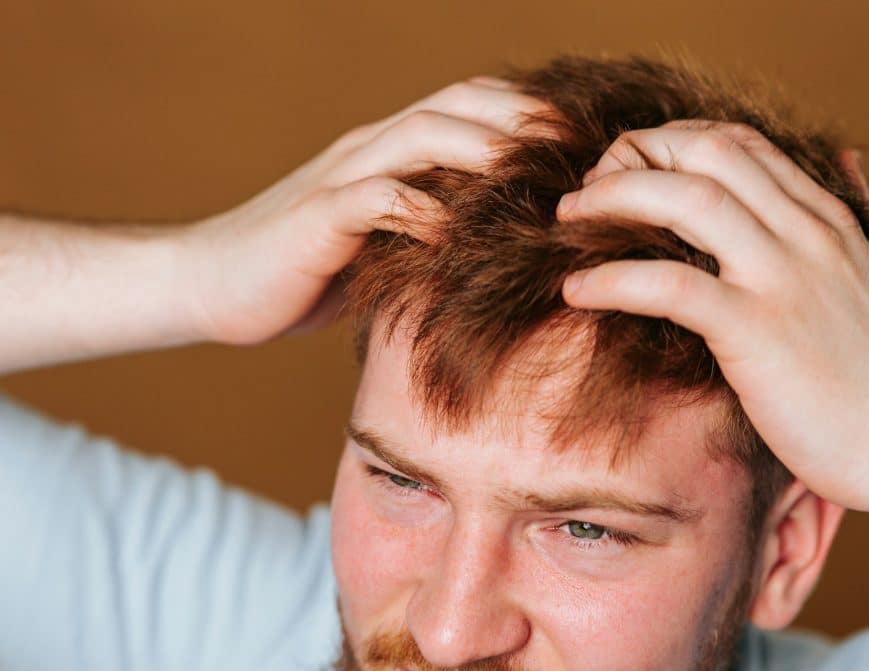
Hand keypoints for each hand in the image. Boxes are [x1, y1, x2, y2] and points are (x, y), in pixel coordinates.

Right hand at [183, 77, 550, 344]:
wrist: (209, 285)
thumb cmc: (300, 272)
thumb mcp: (375, 246)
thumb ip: (422, 231)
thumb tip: (486, 249)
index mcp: (384, 153)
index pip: (461, 107)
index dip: (520, 113)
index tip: (576, 141)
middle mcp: (366, 151)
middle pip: (452, 105)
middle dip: (518, 116)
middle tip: (576, 143)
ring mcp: (339, 178)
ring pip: (419, 136)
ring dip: (479, 147)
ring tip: (530, 171)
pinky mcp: (316, 219)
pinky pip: (375, 199)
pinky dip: (420, 208)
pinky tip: (456, 233)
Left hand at [557, 121, 868, 511]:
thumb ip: (862, 212)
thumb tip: (847, 158)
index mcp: (825, 220)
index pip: (738, 144)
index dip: (670, 142)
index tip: (630, 172)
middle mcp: (805, 235)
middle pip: (705, 152)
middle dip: (634, 156)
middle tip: (588, 193)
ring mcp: (783, 278)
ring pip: (687, 199)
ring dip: (614, 199)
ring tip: (568, 222)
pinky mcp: (757, 331)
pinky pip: (670, 285)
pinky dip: (613, 278)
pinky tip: (577, 289)